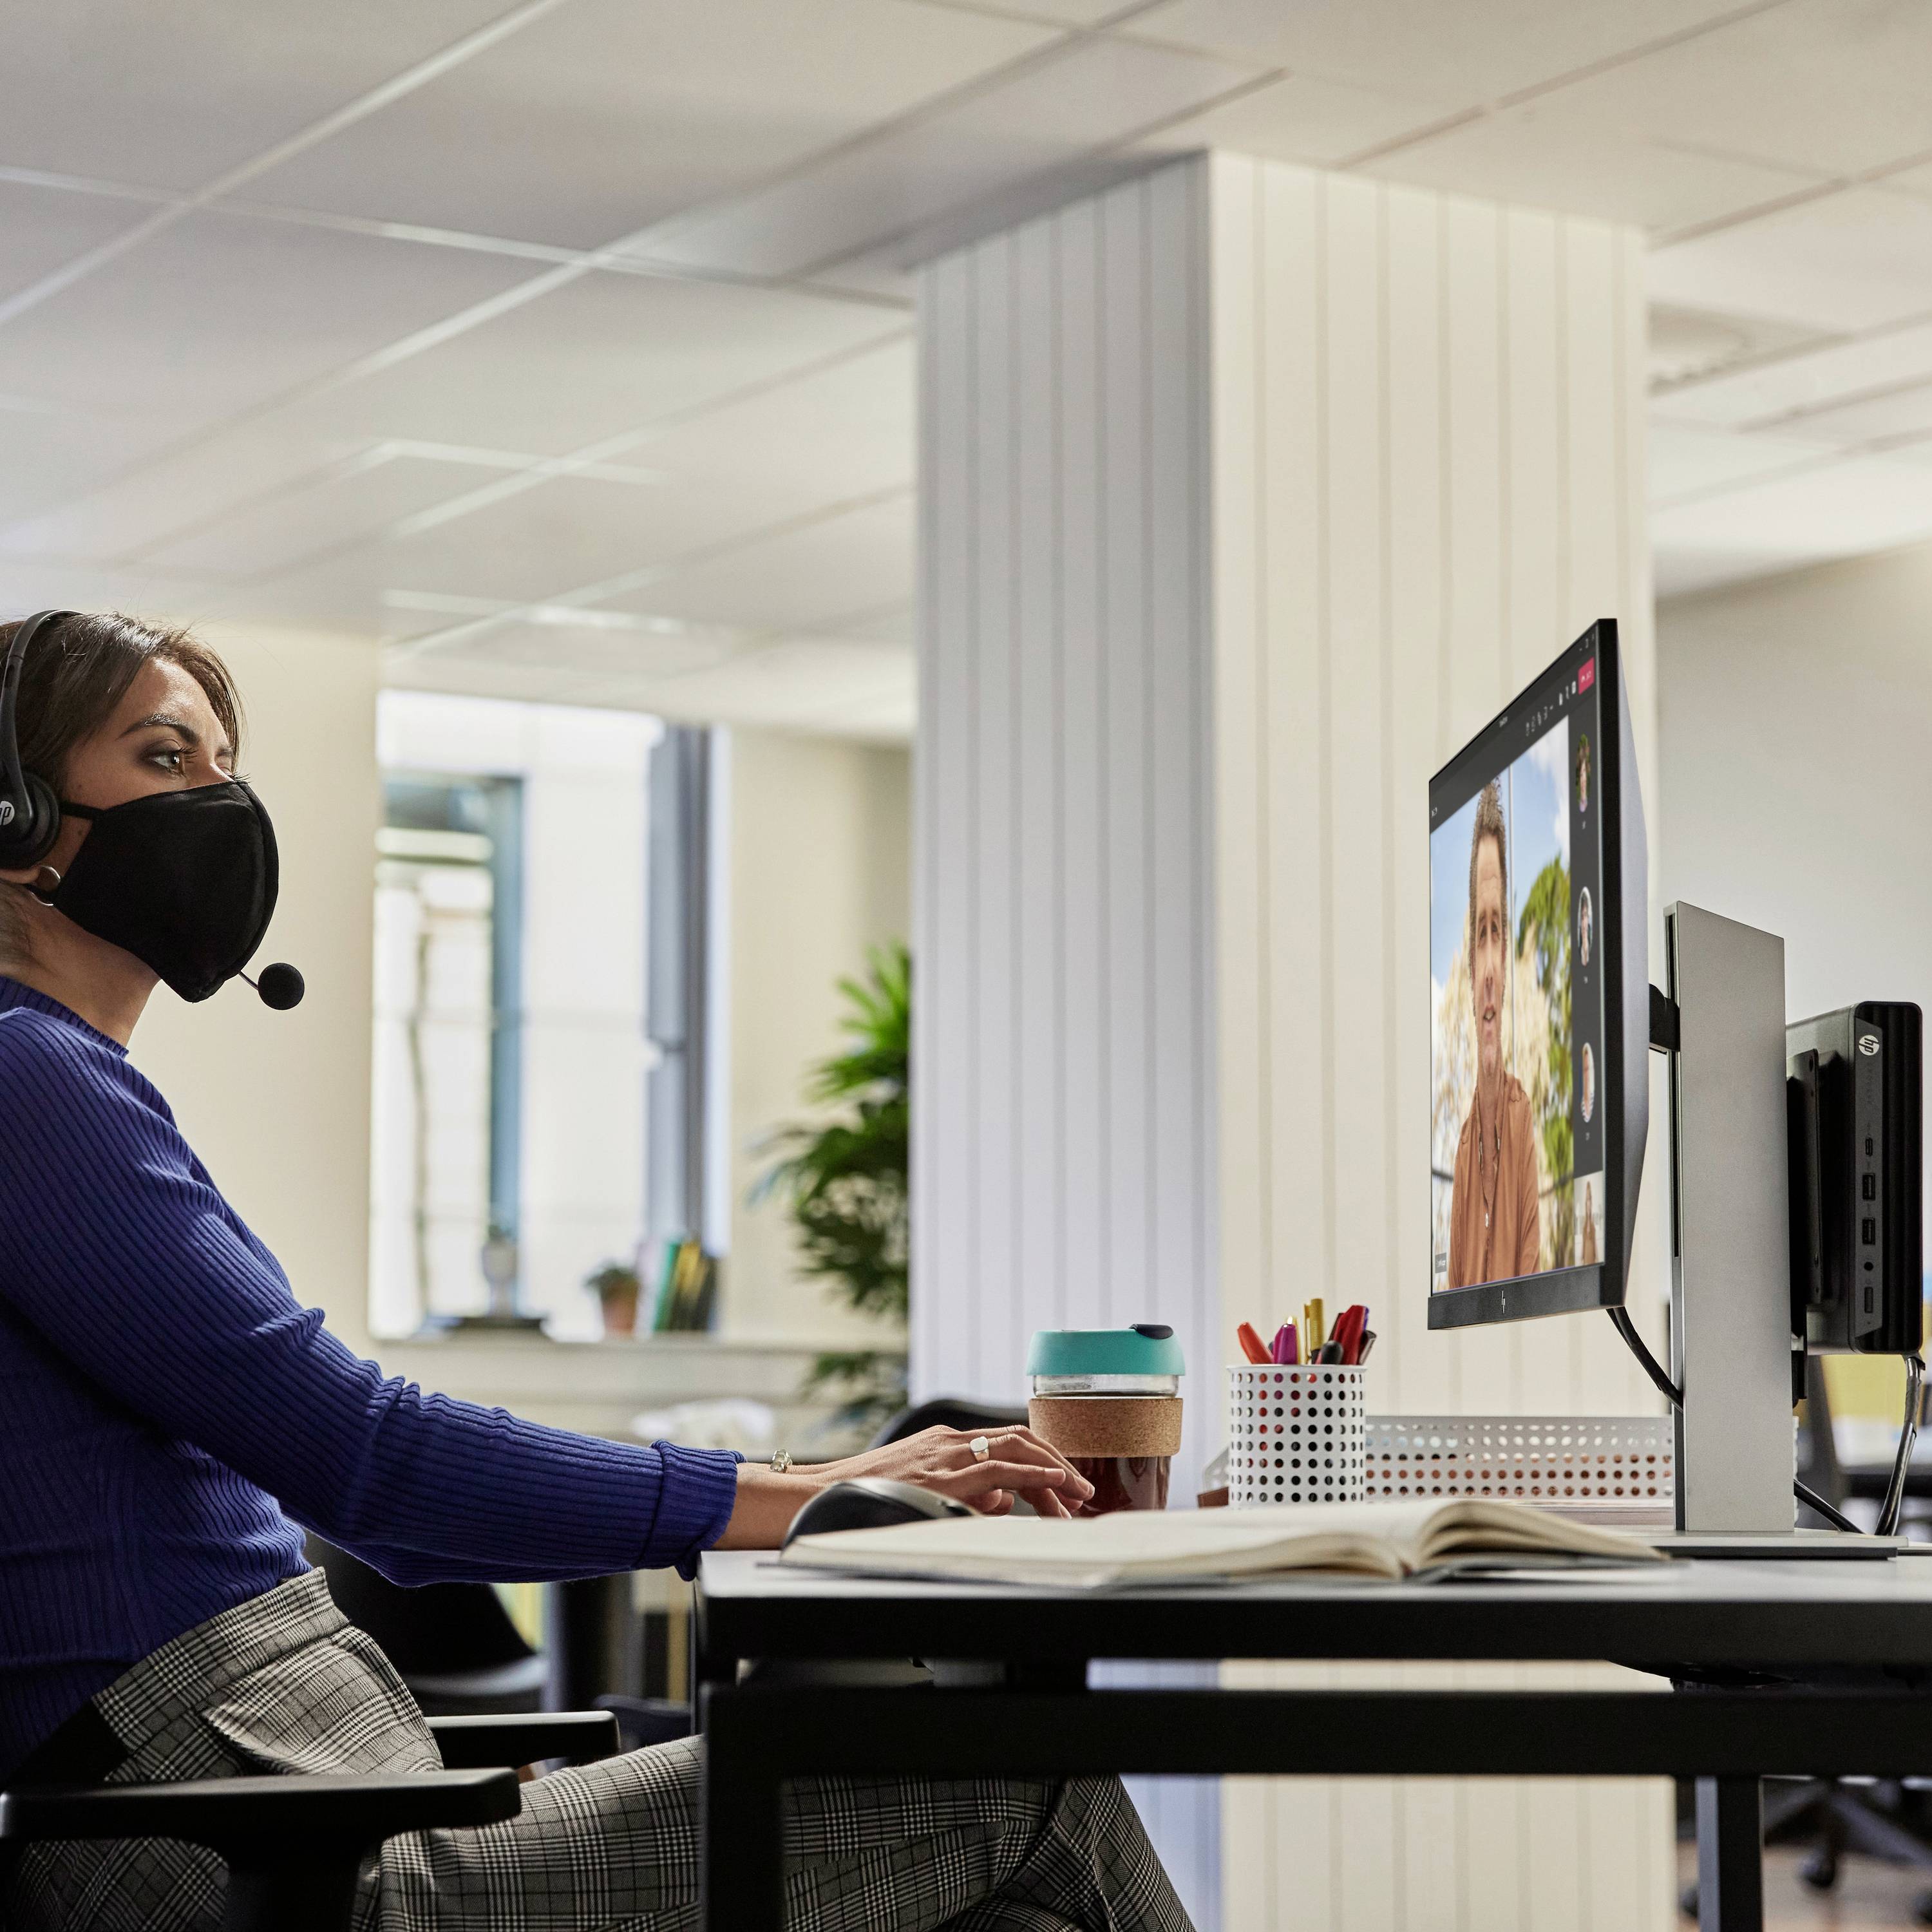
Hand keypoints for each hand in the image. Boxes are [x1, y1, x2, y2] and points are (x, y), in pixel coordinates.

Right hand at [715, 1425, 1094, 1549]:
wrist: (819, 1498)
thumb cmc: (864, 1500)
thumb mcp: (923, 1493)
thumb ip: (966, 1495)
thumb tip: (1007, 1502)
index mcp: (944, 1442)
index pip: (1006, 1442)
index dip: (1041, 1461)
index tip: (1064, 1489)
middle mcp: (949, 1441)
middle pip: (1020, 1439)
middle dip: (1056, 1463)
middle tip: (1081, 1495)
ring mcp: (946, 1455)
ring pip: (1017, 1447)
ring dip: (1054, 1470)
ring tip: (1078, 1497)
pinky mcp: (941, 1475)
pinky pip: (1000, 1467)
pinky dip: (1035, 1473)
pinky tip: (1055, 1487)